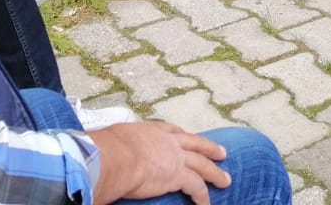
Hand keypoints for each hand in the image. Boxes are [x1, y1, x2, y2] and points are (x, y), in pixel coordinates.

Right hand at [89, 122, 229, 204]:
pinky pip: (197, 188)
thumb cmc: (109, 148)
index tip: (189, 138)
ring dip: (215, 174)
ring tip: (226, 180)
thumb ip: (118, 145)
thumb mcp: (115, 138)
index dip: (183, 136)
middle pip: (196, 145)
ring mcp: (177, 158)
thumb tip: (105, 151)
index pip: (173, 131)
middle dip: (210, 149)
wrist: (117, 157)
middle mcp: (169, 142)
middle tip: (222, 153)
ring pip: (203, 166)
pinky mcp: (179, 176)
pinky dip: (203, 198)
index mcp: (153, 131)